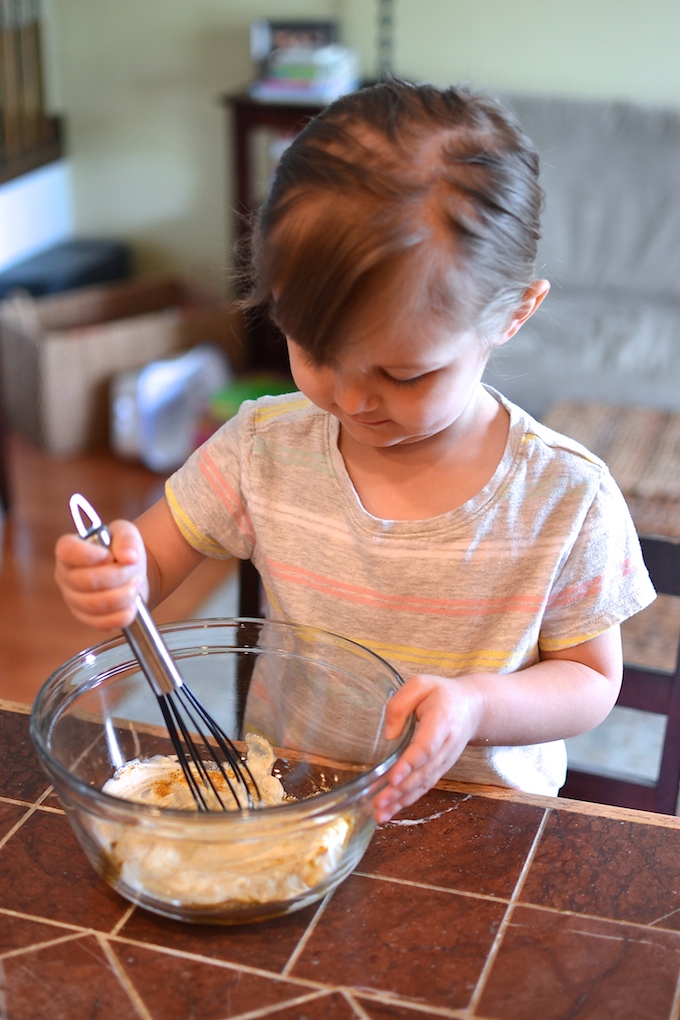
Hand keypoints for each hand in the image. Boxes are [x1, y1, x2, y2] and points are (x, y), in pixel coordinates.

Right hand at [54, 520, 147, 630]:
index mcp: (69, 551)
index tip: (109, 556)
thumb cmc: (122, 551)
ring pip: (96, 604)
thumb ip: (126, 539)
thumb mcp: (126, 534)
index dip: (89, 555)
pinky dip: (124, 614)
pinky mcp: (86, 619)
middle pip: (86, 581)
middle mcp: (65, 576)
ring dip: (124, 595)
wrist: (131, 575)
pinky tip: (133, 603)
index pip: (67, 551)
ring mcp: (73, 600)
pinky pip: (104, 623)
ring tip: (135, 585)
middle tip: (133, 571)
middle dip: (118, 576)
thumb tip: (128, 556)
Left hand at [373, 674, 482, 822]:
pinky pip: (425, 786)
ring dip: (401, 801)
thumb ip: (400, 704)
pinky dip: (408, 800)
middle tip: (378, 803)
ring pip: (424, 784)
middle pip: (424, 772)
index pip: (426, 746)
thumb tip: (389, 735)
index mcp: (442, 721)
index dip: (410, 764)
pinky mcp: (440, 769)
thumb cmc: (442, 694)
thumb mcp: (420, 684)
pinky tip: (390, 810)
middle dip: (400, 790)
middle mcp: (446, 746)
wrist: (472, 707)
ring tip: (380, 814)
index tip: (393, 778)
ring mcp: (445, 760)